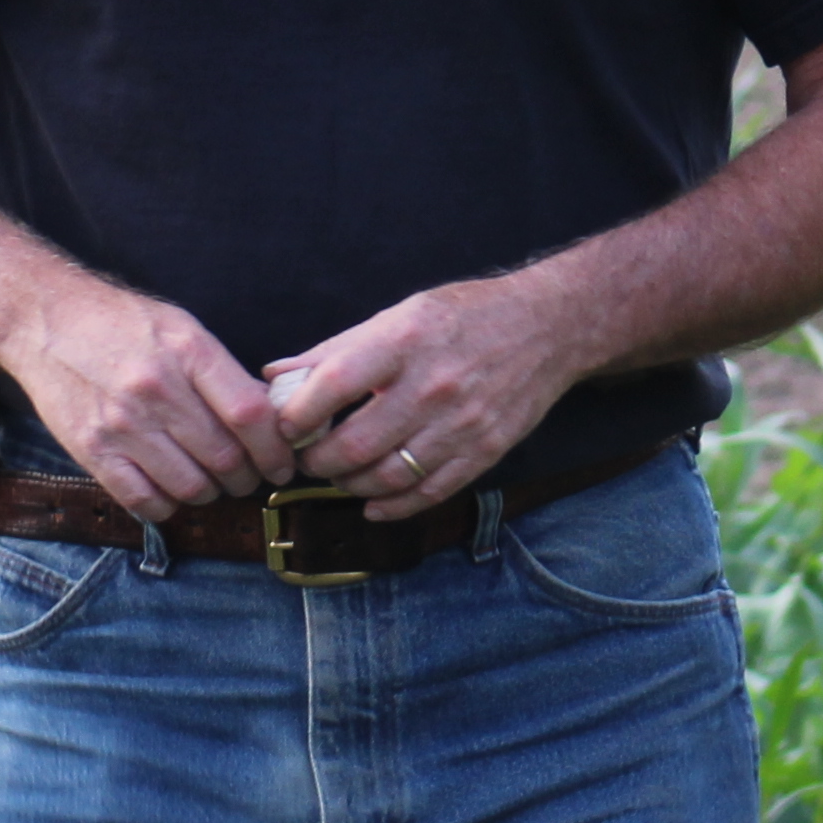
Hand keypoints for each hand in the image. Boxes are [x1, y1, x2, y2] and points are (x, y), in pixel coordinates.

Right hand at [7, 285, 295, 517]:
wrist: (46, 320)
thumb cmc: (121, 324)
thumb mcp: (181, 328)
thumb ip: (223, 373)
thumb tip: (269, 420)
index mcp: (187, 351)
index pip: (250, 415)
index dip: (276, 449)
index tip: (282, 462)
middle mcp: (156, 389)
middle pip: (225, 458)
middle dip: (247, 477)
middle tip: (246, 476)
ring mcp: (121, 423)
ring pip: (190, 487)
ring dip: (209, 493)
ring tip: (207, 480)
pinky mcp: (91, 450)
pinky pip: (144, 502)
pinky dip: (166, 505)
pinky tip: (168, 488)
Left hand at [267, 275, 589, 505]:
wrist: (547, 328)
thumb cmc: (463, 316)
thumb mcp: (398, 315)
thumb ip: (335, 350)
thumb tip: (275, 374)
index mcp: (404, 342)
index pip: (334, 385)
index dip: (297, 414)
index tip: (285, 425)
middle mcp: (432, 386)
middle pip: (354, 446)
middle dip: (317, 461)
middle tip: (308, 457)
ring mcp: (461, 425)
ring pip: (386, 478)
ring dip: (349, 484)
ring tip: (338, 473)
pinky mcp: (484, 452)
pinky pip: (427, 494)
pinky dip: (391, 507)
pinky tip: (372, 503)